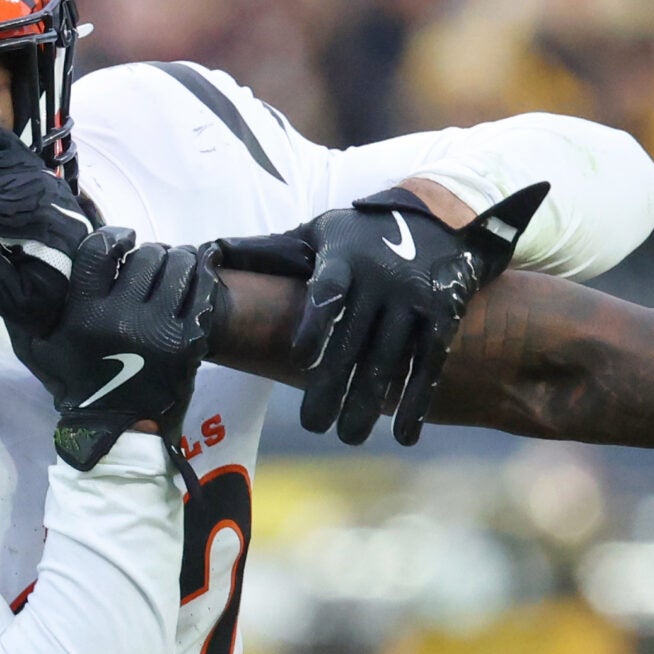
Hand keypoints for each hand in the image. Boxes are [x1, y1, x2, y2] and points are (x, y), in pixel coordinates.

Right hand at [9, 225, 219, 470]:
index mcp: (84, 314)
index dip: (114, 236)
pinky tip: (196, 281)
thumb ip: (21, 309)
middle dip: (148, 253)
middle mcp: (123, 318)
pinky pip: (202, 295)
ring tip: (176, 265)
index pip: (100, 252)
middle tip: (149, 261)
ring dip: (179, 261)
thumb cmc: (76, 384)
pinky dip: (202, 281)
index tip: (122, 238)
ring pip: (179, 270)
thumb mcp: (37, 348)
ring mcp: (161, 330)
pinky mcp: (190, 342)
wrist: (120, 427)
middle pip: (145, 257)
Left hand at [210, 180, 547, 444]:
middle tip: (315, 425)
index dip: (315, 325)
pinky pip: (429, 365)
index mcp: (346, 259)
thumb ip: (272, 249)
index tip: (301, 360)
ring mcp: (415, 301)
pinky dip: (417, 402)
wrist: (442, 218)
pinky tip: (403, 434)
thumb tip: (210, 255)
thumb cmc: (365, 232)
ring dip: (371, 403)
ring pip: (390, 359)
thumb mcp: (321, 231)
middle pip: (355, 341)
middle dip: (334, 386)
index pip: (328, 293)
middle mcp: (382, 280)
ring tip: (351, 436)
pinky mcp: (443, 317)